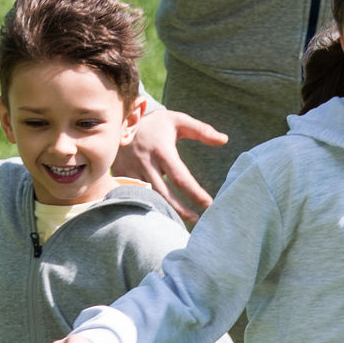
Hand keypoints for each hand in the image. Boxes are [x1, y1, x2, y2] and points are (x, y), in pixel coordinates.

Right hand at [120, 101, 227, 219]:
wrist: (120, 120)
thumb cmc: (156, 124)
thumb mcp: (179, 121)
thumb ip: (202, 130)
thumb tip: (224, 140)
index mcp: (162, 151)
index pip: (181, 178)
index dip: (195, 194)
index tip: (209, 204)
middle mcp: (145, 163)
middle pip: (164, 195)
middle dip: (181, 211)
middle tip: (197, 220)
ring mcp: (130, 170)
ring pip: (148, 198)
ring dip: (163, 212)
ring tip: (179, 222)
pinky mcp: (119, 175)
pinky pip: (133, 196)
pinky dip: (145, 207)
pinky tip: (157, 216)